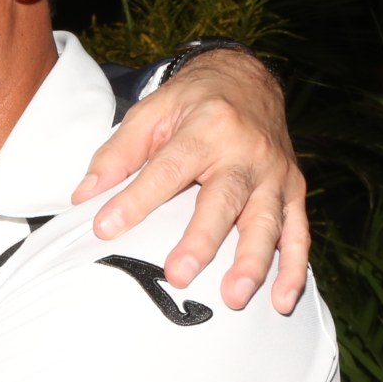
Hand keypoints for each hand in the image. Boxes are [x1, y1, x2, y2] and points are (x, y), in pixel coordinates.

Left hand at [73, 50, 309, 312]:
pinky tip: (281, 301)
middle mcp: (246, 151)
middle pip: (224, 199)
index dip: (136, 200)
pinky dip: (294, 269)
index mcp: (207, 126)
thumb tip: (84, 196)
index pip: (168, 169)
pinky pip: (298, 233)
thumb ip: (118, 154)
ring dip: (253, 262)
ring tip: (233, 298)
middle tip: (179, 276)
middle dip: (202, 240)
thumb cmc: (194, 101)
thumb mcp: (152, 112)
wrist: (249, 79)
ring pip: (266, 221)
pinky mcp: (293, 191)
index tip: (105, 228)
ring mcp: (274, 173)